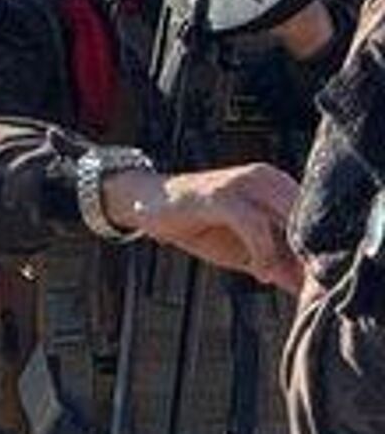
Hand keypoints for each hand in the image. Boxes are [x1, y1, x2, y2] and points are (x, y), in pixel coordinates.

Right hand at [104, 162, 303, 292]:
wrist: (147, 203)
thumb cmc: (198, 224)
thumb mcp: (244, 249)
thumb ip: (275, 262)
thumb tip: (306, 288)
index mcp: (275, 183)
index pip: (313, 217)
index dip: (316, 249)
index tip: (312, 280)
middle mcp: (265, 176)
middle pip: (307, 219)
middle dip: (307, 255)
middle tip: (303, 285)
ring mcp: (243, 183)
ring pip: (287, 220)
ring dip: (289, 255)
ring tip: (279, 278)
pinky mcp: (221, 195)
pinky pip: (254, 225)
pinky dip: (262, 252)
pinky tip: (258, 271)